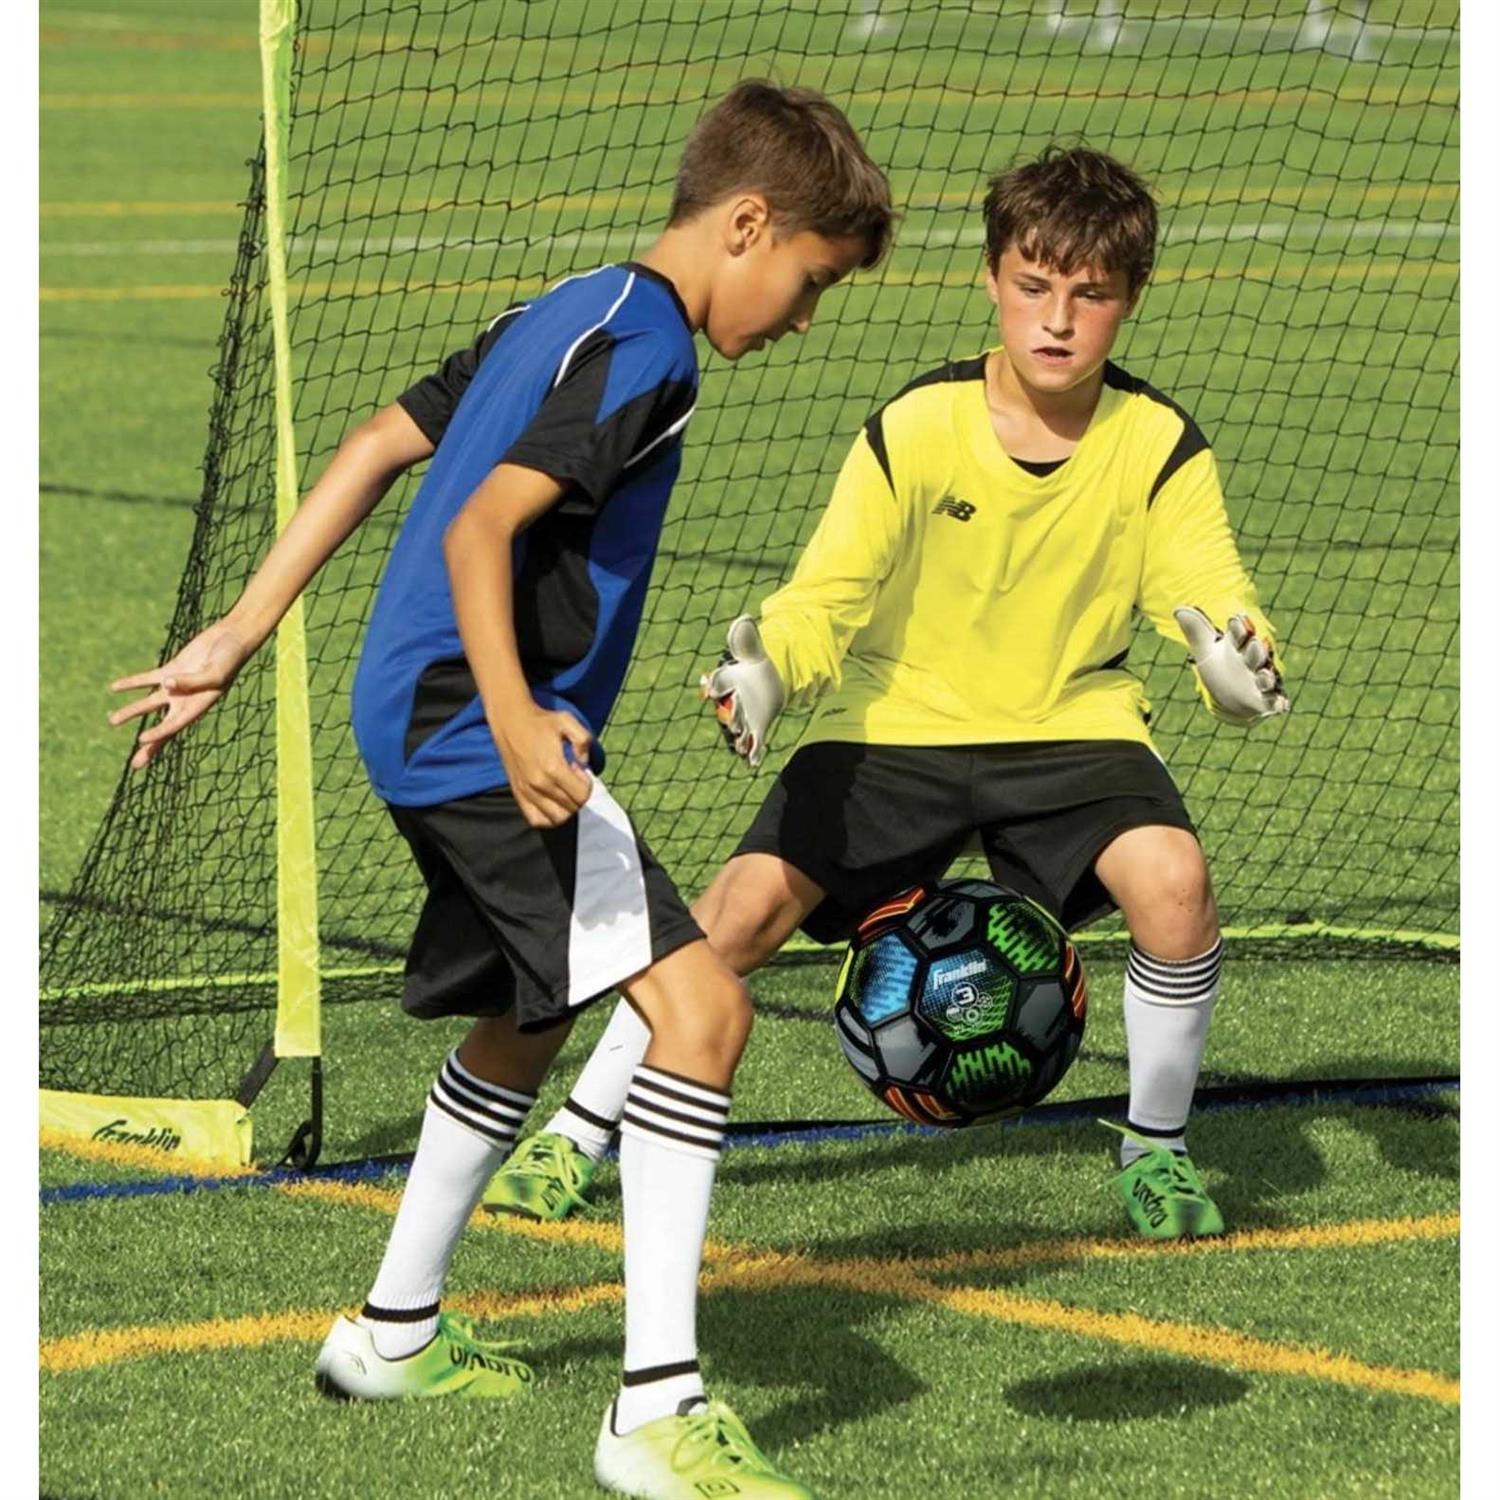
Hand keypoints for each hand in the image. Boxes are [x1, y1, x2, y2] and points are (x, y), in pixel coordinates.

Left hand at [108, 620, 254, 769]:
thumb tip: (165, 684)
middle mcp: (186, 701)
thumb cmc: (229, 659)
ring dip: (131, 712)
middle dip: (149, 746)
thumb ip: (192, 681)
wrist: (231, 639)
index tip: (143, 740)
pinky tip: (114, 688)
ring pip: (149, 704)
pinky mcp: (170, 669)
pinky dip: (131, 684)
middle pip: (163, 727)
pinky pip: (147, 679)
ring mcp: (176, 686)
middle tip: (135, 765)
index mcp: (199, 706)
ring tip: (112, 720)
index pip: (175, 725)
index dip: (159, 734)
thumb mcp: (215, 672)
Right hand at [494, 707, 593, 827]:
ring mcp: (527, 791)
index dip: (587, 784)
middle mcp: (539, 784)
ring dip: (566, 806)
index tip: (578, 769)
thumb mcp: (568, 721)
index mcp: (553, 768)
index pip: (582, 795)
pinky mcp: (518, 794)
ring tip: (561, 788)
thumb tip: (584, 763)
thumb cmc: (541, 721)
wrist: (510, 721)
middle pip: (572, 807)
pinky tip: (552, 801)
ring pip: (557, 818)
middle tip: (570, 775)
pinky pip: (536, 820)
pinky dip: (548, 817)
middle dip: (578, 793)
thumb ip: (584, 740)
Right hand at [700, 616, 784, 768]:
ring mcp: (742, 718)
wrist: (766, 680)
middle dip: (730, 716)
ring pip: (736, 730)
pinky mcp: (756, 728)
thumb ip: (747, 638)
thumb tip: (745, 618)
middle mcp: (730, 703)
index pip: (717, 684)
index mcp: (727, 682)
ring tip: (742, 745)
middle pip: (727, 711)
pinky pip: (752, 742)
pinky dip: (752, 753)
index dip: (713, 686)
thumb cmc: (753, 665)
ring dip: (738, 739)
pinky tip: (753, 763)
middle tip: (734, 721)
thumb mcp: (752, 650)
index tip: (710, 689)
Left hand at [1174, 606, 1289, 724]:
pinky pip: (1274, 701)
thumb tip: (1178, 609)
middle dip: (1256, 650)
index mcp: (1240, 646)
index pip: (1239, 635)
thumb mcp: (1206, 650)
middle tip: (1256, 643)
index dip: (1238, 629)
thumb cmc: (1220, 666)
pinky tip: (1281, 706)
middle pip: (1256, 654)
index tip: (1235, 620)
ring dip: (1267, 676)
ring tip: (1266, 675)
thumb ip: (1196, 630)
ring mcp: (1261, 680)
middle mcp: (1254, 661)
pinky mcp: (1265, 700)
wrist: (1228, 694)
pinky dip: (1278, 703)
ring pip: (1266, 677)